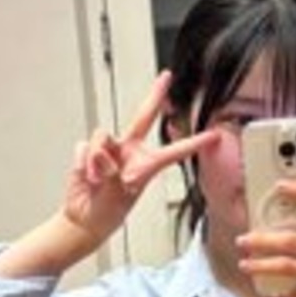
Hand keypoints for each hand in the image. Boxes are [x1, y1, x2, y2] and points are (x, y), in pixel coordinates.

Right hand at [65, 70, 218, 244]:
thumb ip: (110, 171)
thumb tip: (103, 155)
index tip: (213, 135)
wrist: (83, 219)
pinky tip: (85, 176)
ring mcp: (109, 150)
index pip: (174, 151)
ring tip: (97, 180)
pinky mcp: (88, 151)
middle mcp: (130, 152)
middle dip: (155, 96)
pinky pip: (84, 147)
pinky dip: (83, 162)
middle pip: (143, 117)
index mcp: (145, 166)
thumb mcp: (119, 195)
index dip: (193, 143)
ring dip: (96, 159)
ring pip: (102, 136)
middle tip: (166, 77)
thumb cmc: (107, 213)